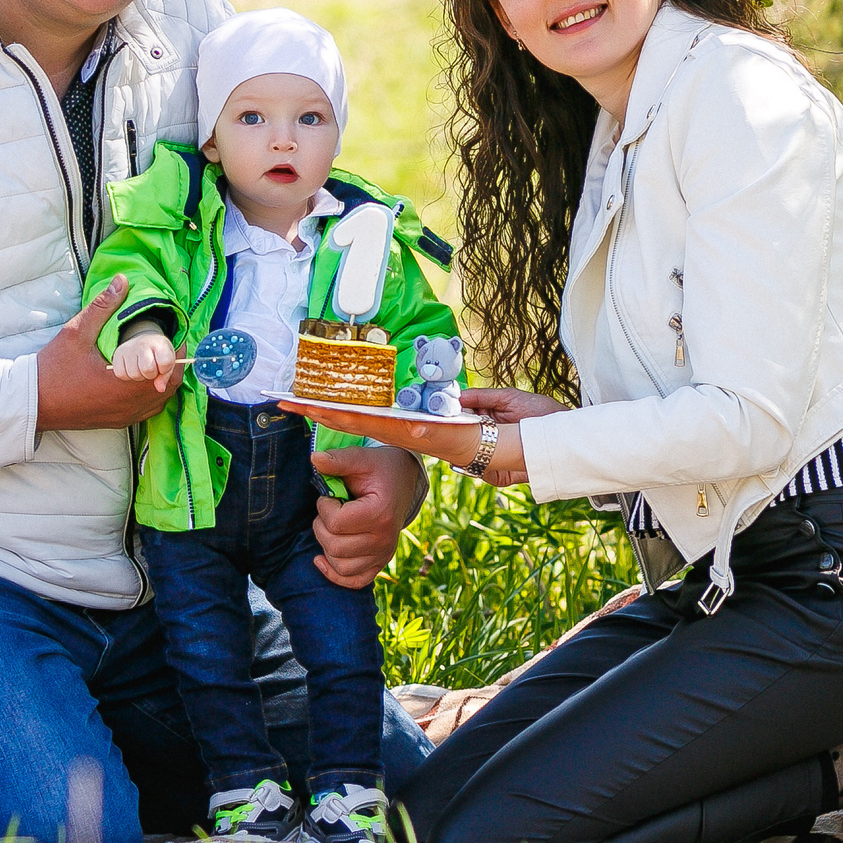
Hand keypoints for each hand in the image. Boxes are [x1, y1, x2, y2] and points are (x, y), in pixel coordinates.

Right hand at [35, 277, 178, 431]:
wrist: (32, 402)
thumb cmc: (53, 369)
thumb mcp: (76, 333)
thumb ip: (102, 307)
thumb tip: (122, 281)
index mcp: (124, 384)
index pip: (167, 369)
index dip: (175, 351)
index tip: (175, 335)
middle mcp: (129, 405)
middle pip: (169, 387)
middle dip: (173, 365)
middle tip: (169, 345)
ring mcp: (124, 416)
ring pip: (160, 401)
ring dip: (165, 381)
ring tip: (159, 360)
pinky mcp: (117, 422)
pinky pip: (147, 411)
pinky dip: (153, 396)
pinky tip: (144, 380)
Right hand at [112, 331, 176, 381]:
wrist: (144, 341)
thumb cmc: (158, 356)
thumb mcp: (167, 363)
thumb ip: (165, 376)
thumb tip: (160, 389)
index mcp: (159, 344)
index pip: (165, 363)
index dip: (165, 370)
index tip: (162, 365)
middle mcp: (143, 343)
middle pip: (147, 370)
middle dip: (151, 374)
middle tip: (151, 368)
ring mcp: (128, 348)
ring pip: (133, 374)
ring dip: (139, 376)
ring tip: (141, 368)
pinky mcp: (117, 354)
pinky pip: (121, 374)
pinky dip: (127, 375)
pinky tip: (132, 368)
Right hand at [279, 382, 558, 485]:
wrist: (552, 444)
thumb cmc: (535, 424)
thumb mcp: (502, 403)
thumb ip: (477, 400)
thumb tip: (461, 397)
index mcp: (437, 427)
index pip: (388, 418)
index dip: (357, 411)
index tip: (326, 402)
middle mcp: (424, 434)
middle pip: (367, 422)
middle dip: (328, 413)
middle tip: (289, 402)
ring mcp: (426, 437)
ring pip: (370, 424)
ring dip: (333, 414)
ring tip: (300, 404)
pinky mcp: (435, 437)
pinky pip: (392, 426)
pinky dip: (361, 418)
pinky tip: (335, 412)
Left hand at [309, 444, 426, 588]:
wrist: (402, 481)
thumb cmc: (379, 468)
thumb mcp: (361, 458)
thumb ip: (338, 459)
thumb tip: (314, 458)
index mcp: (380, 513)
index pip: (336, 523)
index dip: (323, 507)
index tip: (329, 495)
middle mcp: (384, 539)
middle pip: (335, 547)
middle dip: (321, 526)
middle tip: (327, 510)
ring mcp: (383, 554)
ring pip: (341, 566)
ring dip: (326, 547)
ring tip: (331, 527)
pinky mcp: (380, 562)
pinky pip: (354, 581)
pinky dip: (335, 574)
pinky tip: (321, 559)